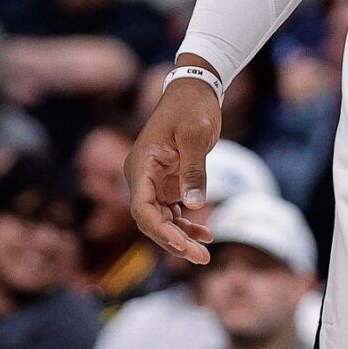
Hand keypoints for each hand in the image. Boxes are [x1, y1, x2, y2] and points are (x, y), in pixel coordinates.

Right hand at [124, 68, 221, 263]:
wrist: (196, 90)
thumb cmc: (193, 108)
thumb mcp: (196, 136)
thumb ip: (194, 170)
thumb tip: (194, 205)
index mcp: (141, 165)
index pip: (142, 208)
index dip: (160, 231)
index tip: (183, 246)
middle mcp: (142, 176)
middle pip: (151, 220)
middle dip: (174, 241)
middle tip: (202, 258)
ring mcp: (154, 181)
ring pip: (162, 220)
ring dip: (181, 237)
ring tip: (206, 253)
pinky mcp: (167, 182)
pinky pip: (173, 211)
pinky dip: (187, 224)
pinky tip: (206, 234)